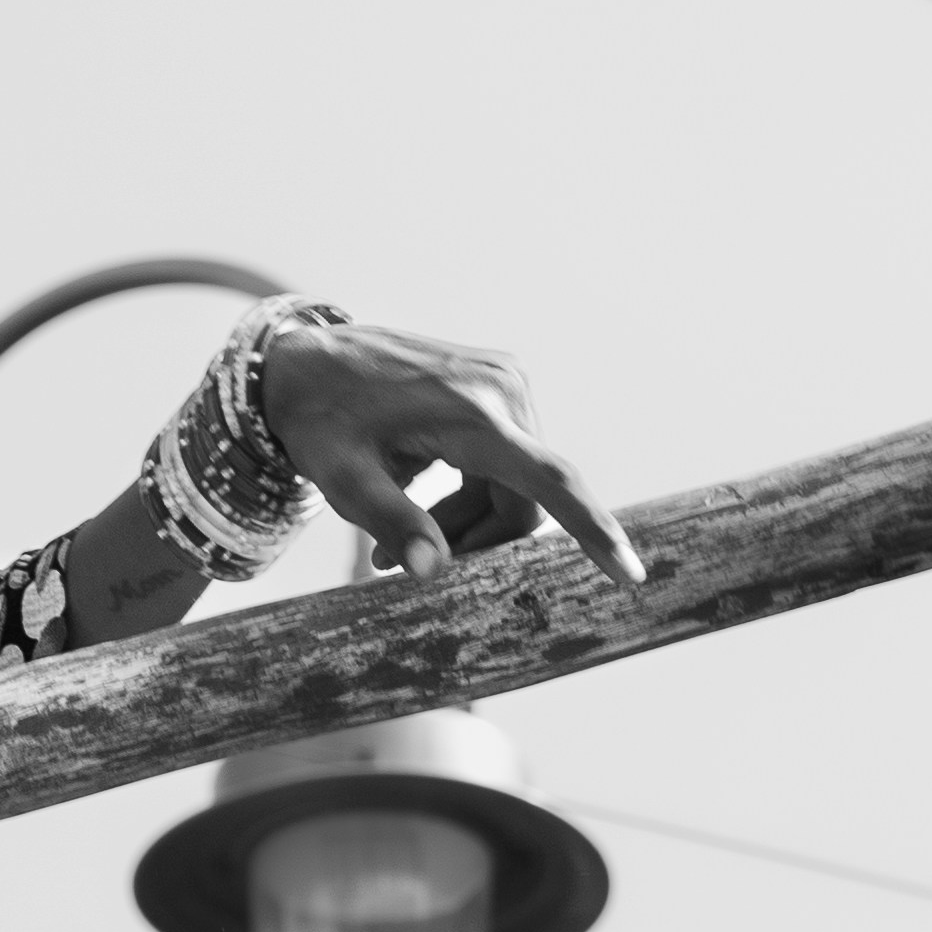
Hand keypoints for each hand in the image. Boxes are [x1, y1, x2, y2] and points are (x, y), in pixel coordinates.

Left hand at [259, 315, 644, 588]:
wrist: (303, 359)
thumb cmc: (317, 418)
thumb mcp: (341, 476)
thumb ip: (390, 521)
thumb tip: (431, 572)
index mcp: (474, 415)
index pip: (551, 482)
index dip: (592, 530)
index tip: (628, 571)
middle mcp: (504, 391)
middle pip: (522, 499)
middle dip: (474, 541)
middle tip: (398, 562)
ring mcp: (503, 382)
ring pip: (511, 483)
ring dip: (463, 519)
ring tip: (389, 544)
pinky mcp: (495, 383)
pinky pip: (499, 458)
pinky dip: (463, 489)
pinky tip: (407, 495)